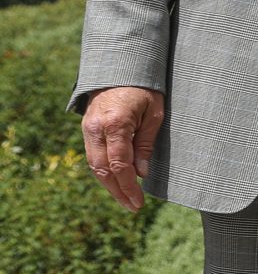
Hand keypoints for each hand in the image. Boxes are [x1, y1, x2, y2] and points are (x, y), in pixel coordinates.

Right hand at [80, 87, 164, 212]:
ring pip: (94, 165)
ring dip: (109, 184)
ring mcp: (88, 128)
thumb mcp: (155, 113)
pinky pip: (93, 155)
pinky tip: (116, 181)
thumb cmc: (145, 88)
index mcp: (115, 123)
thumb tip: (141, 173)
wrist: (121, 67)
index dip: (128, 186)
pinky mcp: (87, 128)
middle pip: (102, 169)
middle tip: (133, 207)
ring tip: (126, 199)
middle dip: (118, 191)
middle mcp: (96, 128)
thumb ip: (146, 143)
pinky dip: (103, 171)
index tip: (138, 202)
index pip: (119, 164)